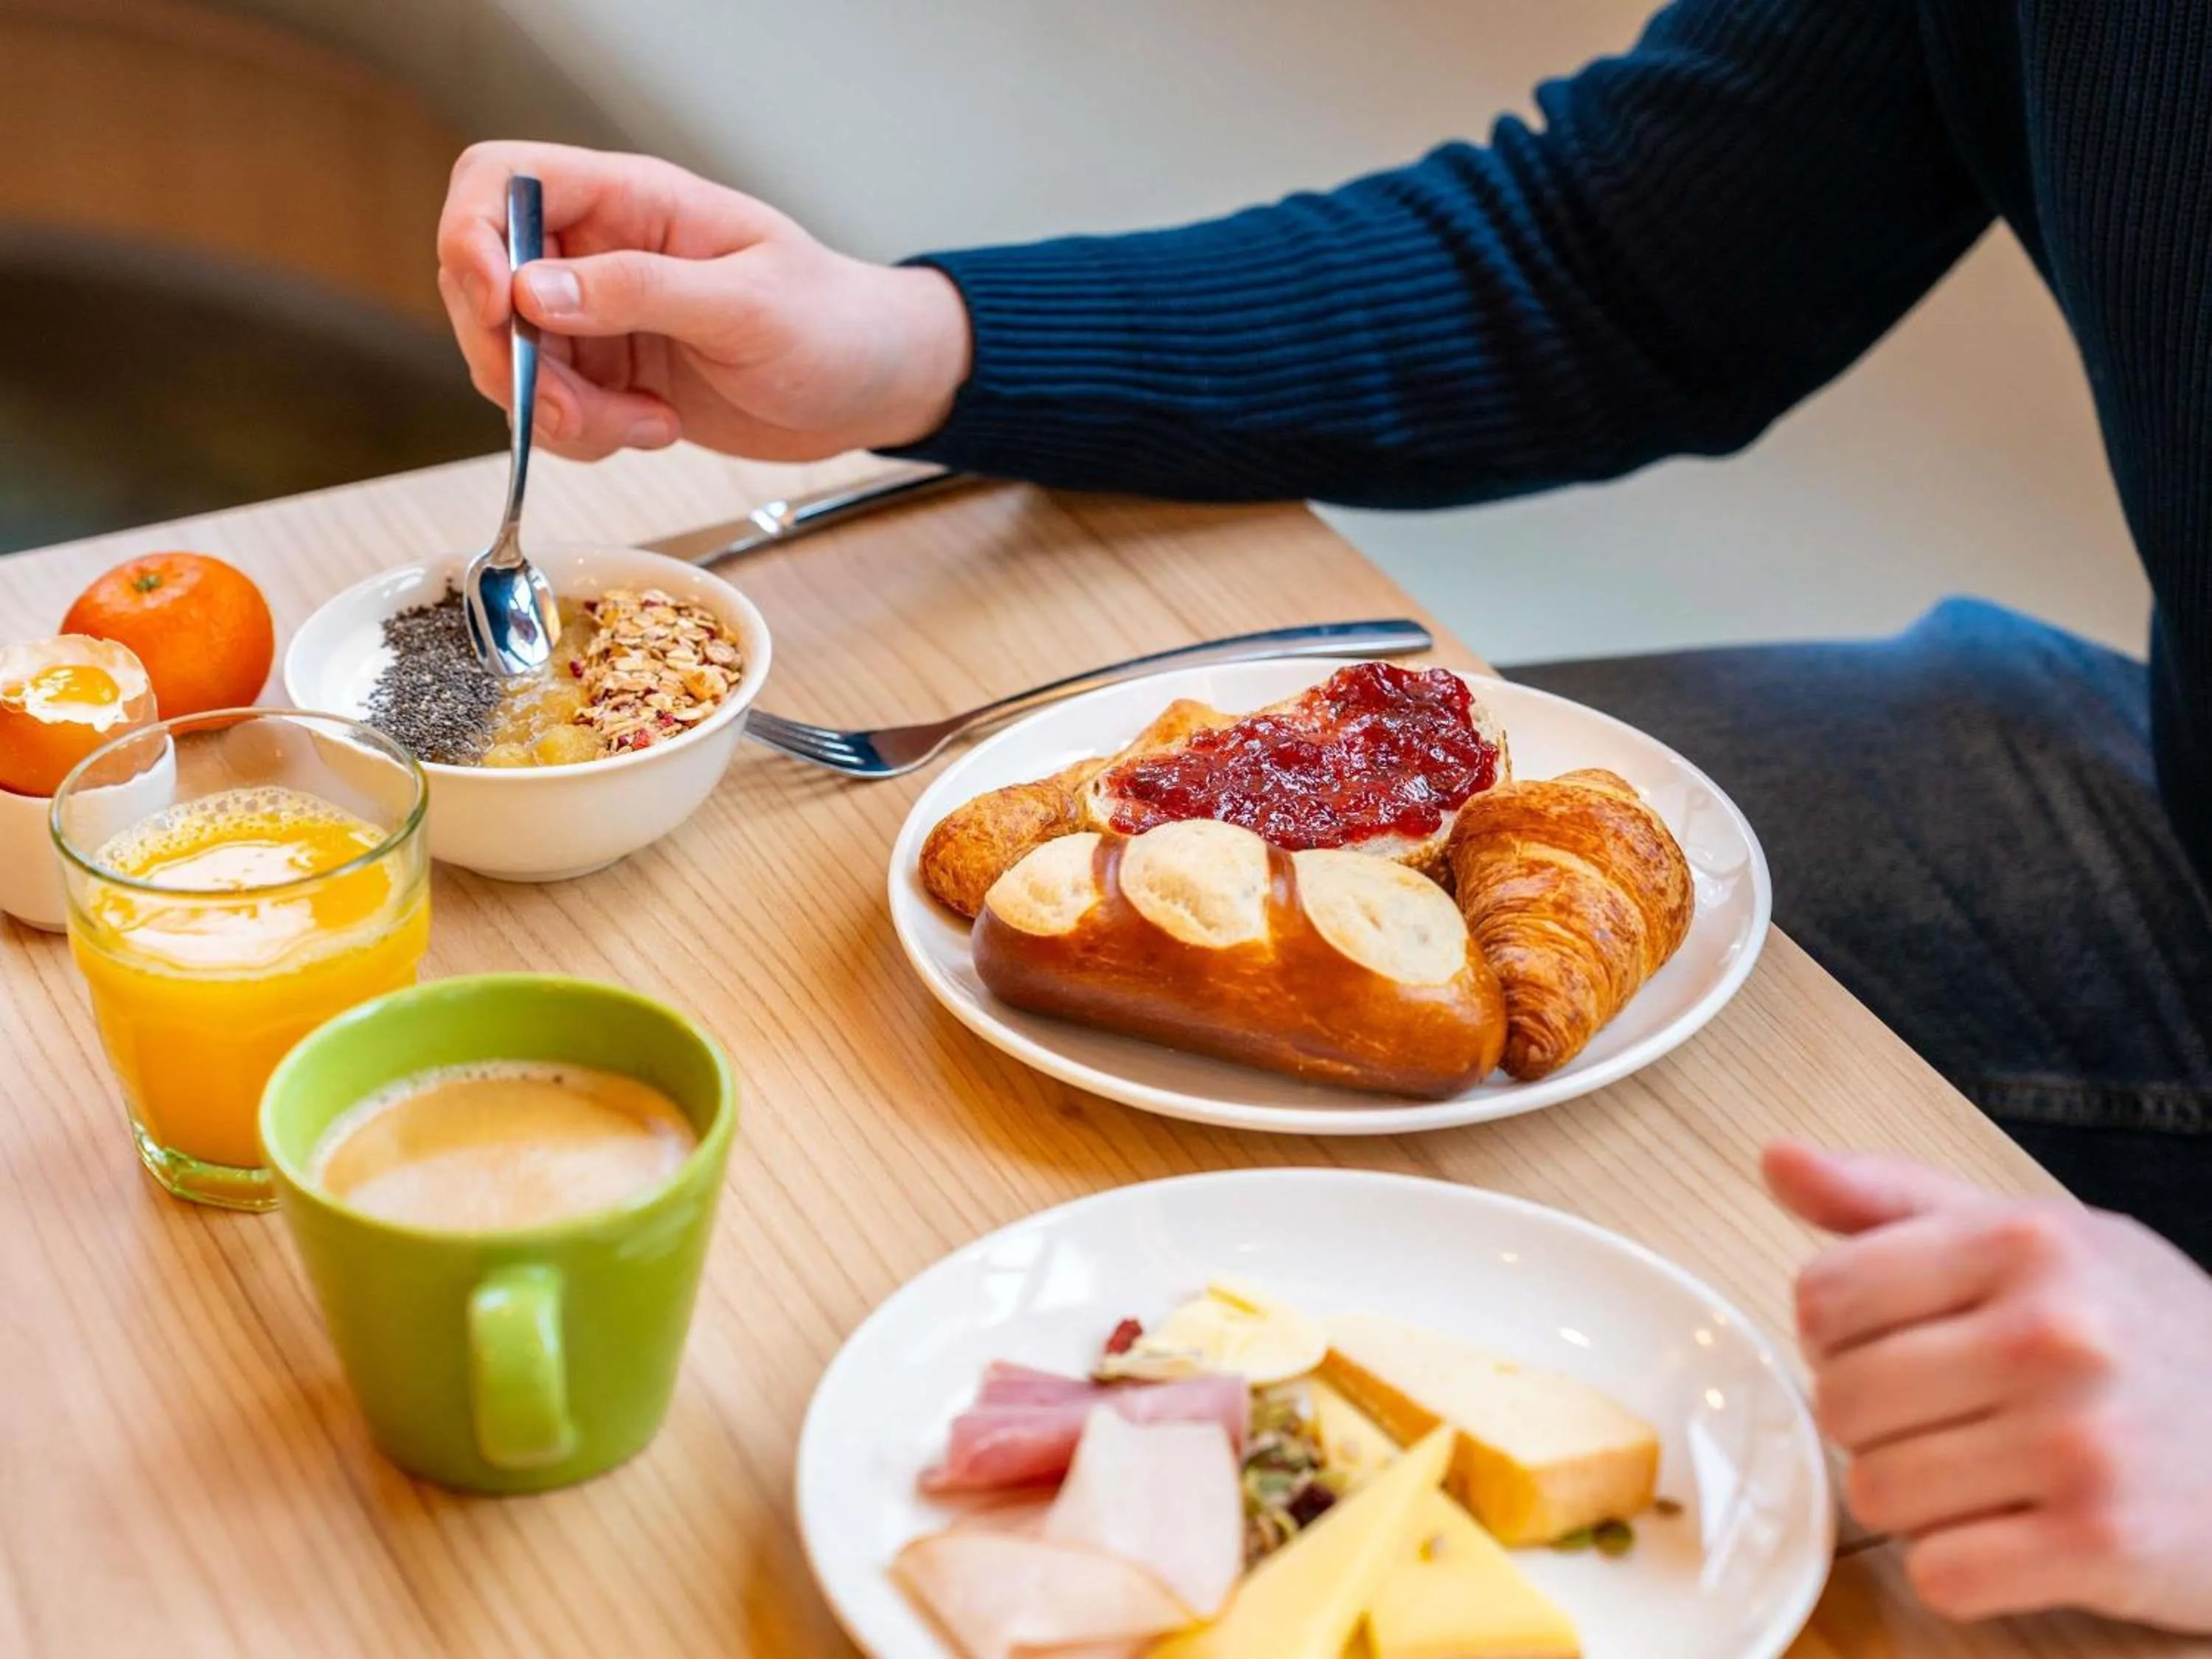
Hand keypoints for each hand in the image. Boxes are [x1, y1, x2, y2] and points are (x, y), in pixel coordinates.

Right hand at [435, 141, 971, 462]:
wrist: (874, 387)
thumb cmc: (834, 325)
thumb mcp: (745, 305)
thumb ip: (638, 291)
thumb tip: (528, 290)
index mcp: (631, 201)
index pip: (500, 183)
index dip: (472, 238)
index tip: (497, 307)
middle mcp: (600, 252)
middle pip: (483, 285)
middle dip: (515, 360)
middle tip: (576, 413)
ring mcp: (599, 317)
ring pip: (512, 361)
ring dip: (559, 412)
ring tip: (646, 426)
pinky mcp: (609, 377)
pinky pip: (550, 409)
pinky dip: (585, 436)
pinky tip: (654, 430)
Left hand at [1765, 1139, 2211, 1631]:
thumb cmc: (2142, 1333)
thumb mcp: (2033, 1236)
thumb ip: (1891, 1199)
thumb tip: (1774, 1160)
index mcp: (2021, 1243)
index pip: (1823, 1295)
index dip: (1834, 1333)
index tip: (1887, 1344)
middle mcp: (2050, 1334)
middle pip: (1838, 1399)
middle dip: (1870, 1419)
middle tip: (1941, 1416)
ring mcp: (2079, 1442)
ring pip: (1876, 1492)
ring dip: (1912, 1497)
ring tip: (1981, 1471)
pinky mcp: (2102, 1543)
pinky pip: (1941, 1573)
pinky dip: (1960, 1566)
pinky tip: (2013, 1530)